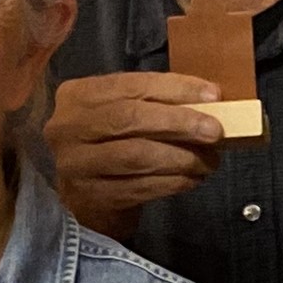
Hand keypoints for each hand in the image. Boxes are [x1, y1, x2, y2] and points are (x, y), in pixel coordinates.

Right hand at [44, 72, 227, 234]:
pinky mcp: (91, 196)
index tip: (213, 96)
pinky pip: (140, 187)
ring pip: (137, 155)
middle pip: (130, 117)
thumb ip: (157, 103)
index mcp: (78, 95)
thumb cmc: (111, 147)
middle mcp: (68, 127)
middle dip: (180, 123)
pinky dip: (173, 182)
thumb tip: (209, 98)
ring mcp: (75, 164)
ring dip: (181, 158)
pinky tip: (192, 179)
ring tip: (208, 161)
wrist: (84, 198)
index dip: (176, 89)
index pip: (131, 84)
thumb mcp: (124, 115)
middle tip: (215, 131)